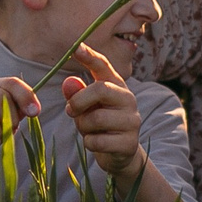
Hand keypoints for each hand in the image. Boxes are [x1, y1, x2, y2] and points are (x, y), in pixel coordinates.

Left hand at [60, 44, 144, 177]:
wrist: (120, 154)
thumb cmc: (100, 125)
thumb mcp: (86, 107)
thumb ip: (77, 94)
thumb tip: (69, 83)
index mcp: (116, 86)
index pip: (104, 66)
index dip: (90, 57)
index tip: (75, 47)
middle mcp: (128, 99)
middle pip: (100, 89)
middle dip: (78, 101)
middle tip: (70, 111)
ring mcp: (132, 121)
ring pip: (96, 118)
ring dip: (83, 127)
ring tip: (88, 130)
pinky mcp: (129, 143)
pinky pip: (98, 141)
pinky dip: (89, 144)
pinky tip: (96, 143)